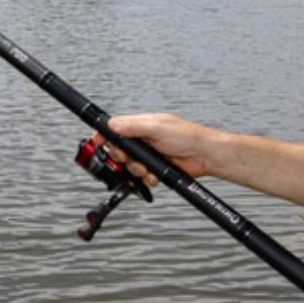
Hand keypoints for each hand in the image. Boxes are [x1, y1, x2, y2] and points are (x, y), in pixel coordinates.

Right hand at [90, 113, 214, 186]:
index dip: (104, 136)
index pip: (115, 129)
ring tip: (146, 169)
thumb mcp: (157, 127)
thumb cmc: (188, 136)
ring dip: (136, 170)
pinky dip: (147, 178)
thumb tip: (112, 124)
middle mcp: (143, 140)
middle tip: (128, 158)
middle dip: (122, 157)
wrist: (206, 156)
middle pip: (119, 150)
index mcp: (140, 126)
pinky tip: (155, 175)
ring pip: (130, 166)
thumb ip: (133, 126)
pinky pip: (142, 177)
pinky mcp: (155, 168)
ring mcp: (149, 155)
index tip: (97, 142)